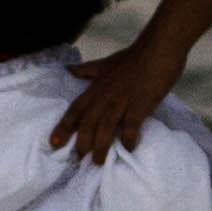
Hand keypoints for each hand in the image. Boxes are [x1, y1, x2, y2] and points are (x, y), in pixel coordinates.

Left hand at [49, 34, 186, 162]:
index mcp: (96, 87)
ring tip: (99, 162)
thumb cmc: (133, 57)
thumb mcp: (105, 63)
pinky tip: (128, 149)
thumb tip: (68, 70)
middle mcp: (105, 96)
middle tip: (79, 160)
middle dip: (81, 143)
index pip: (75, 110)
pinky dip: (128, 139)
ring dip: (101, 147)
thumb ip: (87, 70)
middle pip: (87, 123)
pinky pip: (130, 126)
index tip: (53, 143)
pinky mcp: (140, 104)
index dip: (63, 127)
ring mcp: (123, 100)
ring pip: (105, 128)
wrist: (158, 49)